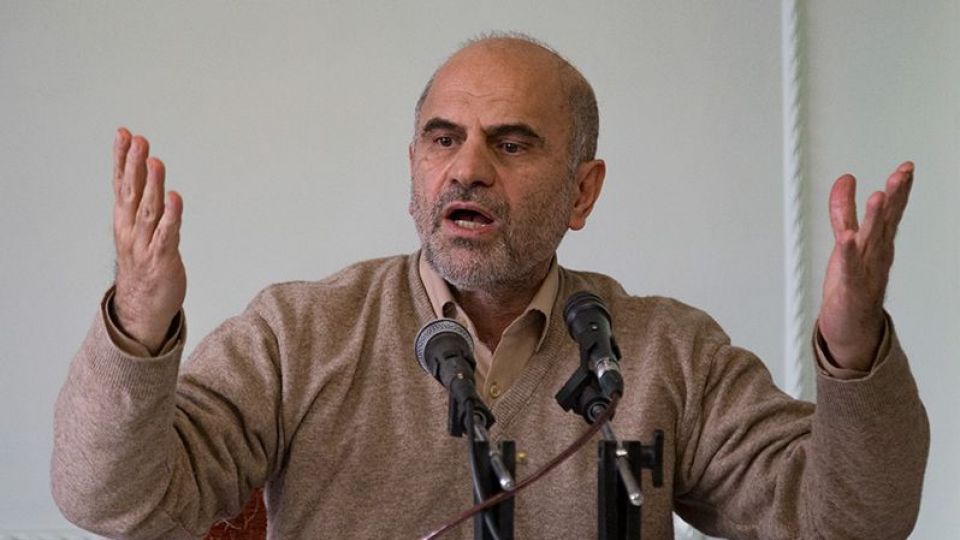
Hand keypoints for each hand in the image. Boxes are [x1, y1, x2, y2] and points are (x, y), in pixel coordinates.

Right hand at [111, 128, 185, 351]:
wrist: (142, 308)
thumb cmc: (144, 264)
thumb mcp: (139, 229)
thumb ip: (142, 201)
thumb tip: (146, 170)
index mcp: (124, 220)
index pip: (121, 183)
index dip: (122, 158)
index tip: (124, 133)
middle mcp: (131, 229)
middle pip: (131, 192)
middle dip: (134, 165)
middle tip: (138, 140)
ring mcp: (144, 244)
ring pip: (148, 210)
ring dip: (152, 185)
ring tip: (155, 161)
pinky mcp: (162, 259)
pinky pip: (167, 234)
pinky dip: (171, 216)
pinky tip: (175, 198)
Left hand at [818, 161, 913, 369]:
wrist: (851, 327)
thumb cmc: (851, 283)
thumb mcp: (846, 240)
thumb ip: (844, 210)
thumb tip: (846, 179)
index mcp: (877, 243)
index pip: (890, 212)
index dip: (899, 190)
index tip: (906, 168)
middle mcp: (876, 255)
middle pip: (885, 223)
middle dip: (894, 198)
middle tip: (901, 175)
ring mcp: (866, 272)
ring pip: (871, 243)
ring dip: (874, 220)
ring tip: (877, 197)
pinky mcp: (850, 289)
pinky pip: (850, 270)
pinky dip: (848, 254)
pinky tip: (846, 239)